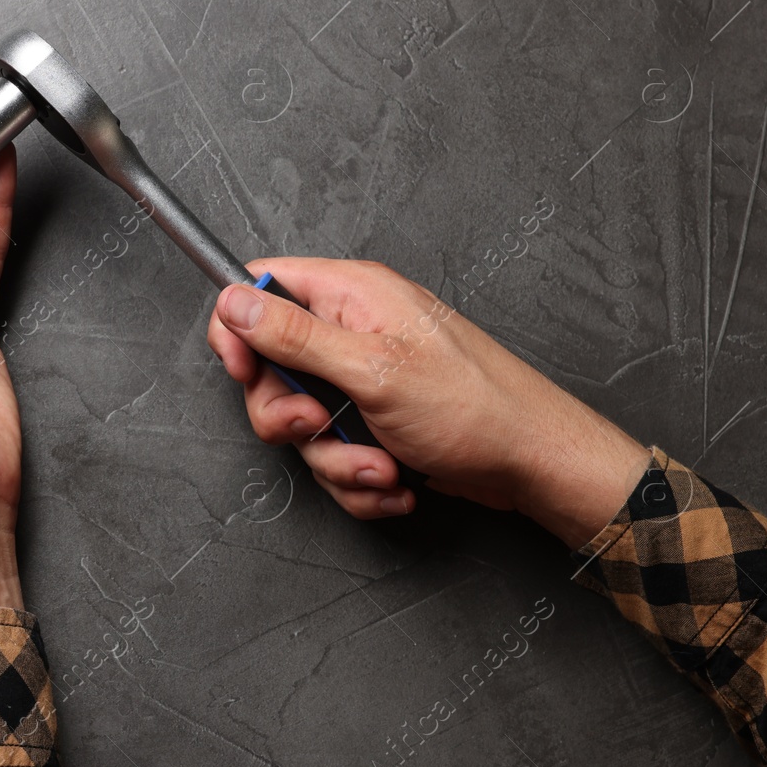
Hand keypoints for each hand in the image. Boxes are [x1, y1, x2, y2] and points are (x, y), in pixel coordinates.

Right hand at [207, 258, 648, 546]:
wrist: (533, 465)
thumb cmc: (475, 407)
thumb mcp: (370, 367)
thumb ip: (294, 335)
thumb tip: (232, 301)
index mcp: (352, 294)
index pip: (261, 287)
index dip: (238, 329)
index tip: (245, 371)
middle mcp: (354, 331)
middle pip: (271, 369)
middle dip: (290, 417)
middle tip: (320, 426)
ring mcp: (364, 380)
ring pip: (303, 425)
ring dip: (336, 459)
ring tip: (382, 463)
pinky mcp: (375, 423)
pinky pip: (334, 456)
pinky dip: (360, 479)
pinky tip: (397, 478)